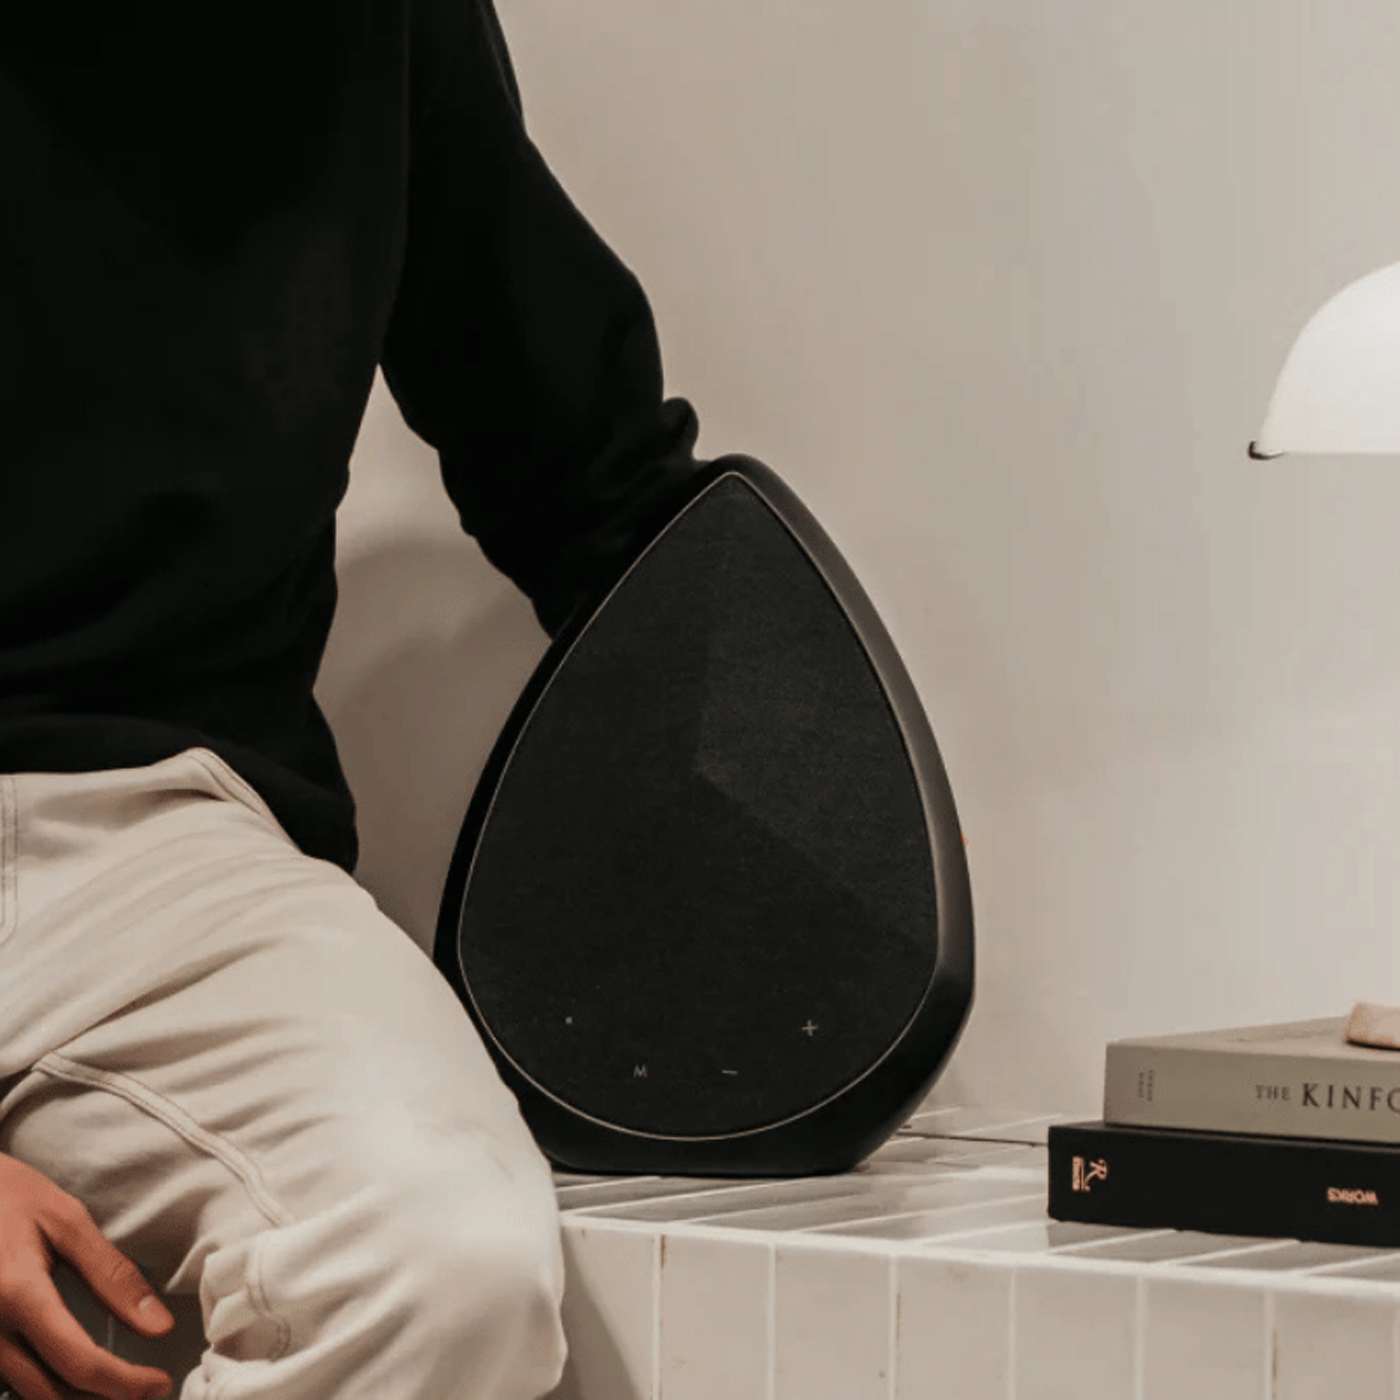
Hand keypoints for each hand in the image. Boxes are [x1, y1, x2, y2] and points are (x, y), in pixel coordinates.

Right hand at [0, 1154, 173, 1399]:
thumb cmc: (7, 1197)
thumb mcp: (67, 1222)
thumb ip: (112, 1276)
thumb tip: (158, 1325)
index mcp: (16, 1294)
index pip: (79, 1362)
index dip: (125, 1383)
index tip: (159, 1382)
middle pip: (50, 1394)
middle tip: (145, 1391)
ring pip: (25, 1396)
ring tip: (118, 1388)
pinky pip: (5, 1381)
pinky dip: (43, 1387)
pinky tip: (72, 1378)